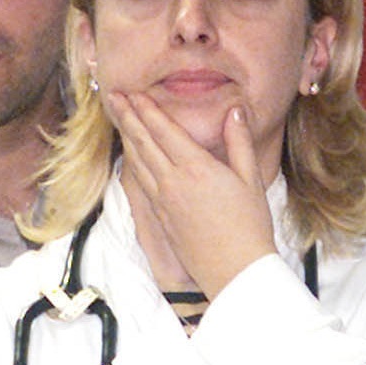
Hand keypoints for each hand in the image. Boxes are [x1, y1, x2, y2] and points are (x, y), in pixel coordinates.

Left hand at [108, 91, 276, 296]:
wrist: (235, 271)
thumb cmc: (250, 226)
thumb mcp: (251, 178)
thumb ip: (239, 141)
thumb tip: (235, 110)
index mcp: (196, 168)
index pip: (164, 130)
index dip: (147, 109)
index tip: (134, 93)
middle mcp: (173, 181)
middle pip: (144, 142)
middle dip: (128, 116)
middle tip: (115, 96)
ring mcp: (163, 200)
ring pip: (138, 161)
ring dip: (127, 137)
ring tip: (118, 119)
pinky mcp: (160, 217)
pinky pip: (141, 181)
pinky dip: (133, 162)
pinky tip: (131, 156)